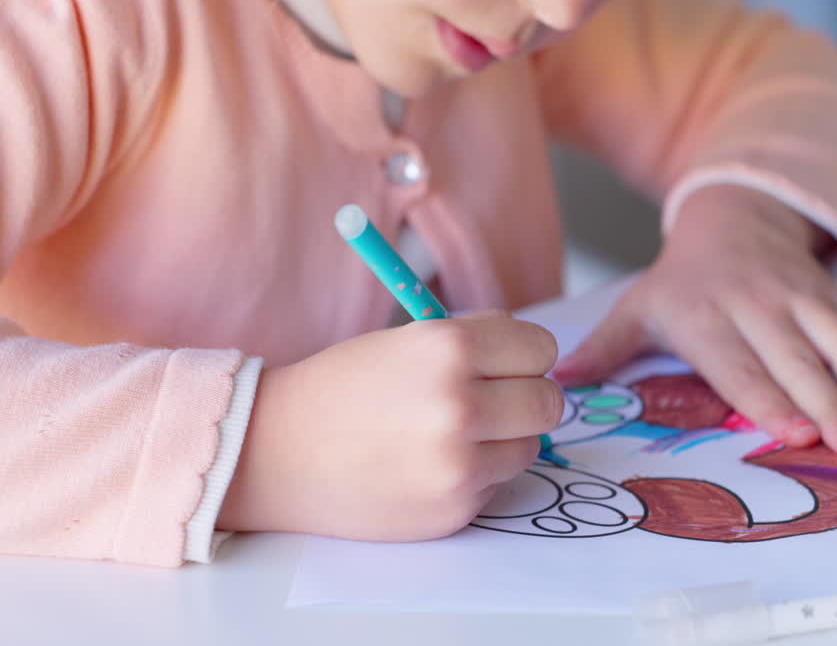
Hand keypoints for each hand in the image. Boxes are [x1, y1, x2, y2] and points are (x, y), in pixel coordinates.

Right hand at [217, 311, 561, 540]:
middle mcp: (460, 406)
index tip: (506, 364)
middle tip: (493, 400)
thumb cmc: (342, 388)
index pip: (541, 348)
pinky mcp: (453, 509)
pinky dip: (477, 475)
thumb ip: (477, 340)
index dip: (525, 355)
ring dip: (505, 439)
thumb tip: (538, 353)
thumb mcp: (408, 339)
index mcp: (449, 349)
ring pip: (530, 447)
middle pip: (549, 402)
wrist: (275, 453)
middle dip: (526, 398)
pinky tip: (430, 466)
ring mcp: (459, 464)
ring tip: (453, 434)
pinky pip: (498, 485)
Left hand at [553, 186, 836, 458]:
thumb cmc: (684, 279)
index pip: (740, 365)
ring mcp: (803, 297)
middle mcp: (759, 305)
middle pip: (799, 359)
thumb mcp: (638, 306)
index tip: (796, 433)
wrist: (733, 216)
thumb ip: (605, 348)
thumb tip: (558, 386)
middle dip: (831, 403)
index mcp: (706, 315)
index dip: (770, 399)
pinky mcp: (834, 293)